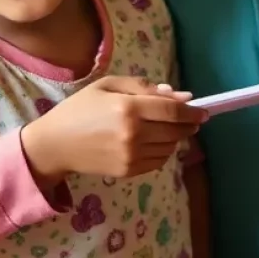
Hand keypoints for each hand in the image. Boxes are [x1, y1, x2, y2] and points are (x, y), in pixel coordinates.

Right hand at [21, 77, 204, 187]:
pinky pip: (158, 162)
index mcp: (128, 108)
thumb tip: (180, 95)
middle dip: (188, 124)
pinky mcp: (128, 172)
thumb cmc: (80, 109)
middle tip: (193, 119)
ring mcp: (131, 156)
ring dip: (176, 138)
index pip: (173, 110)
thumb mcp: (108, 85)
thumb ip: (144, 87)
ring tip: (169, 128)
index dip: (192, 110)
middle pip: (175, 130)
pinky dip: (164, 151)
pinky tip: (155, 142)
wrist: (55, 144)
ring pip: (170, 147)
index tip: (204, 110)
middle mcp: (133, 134)